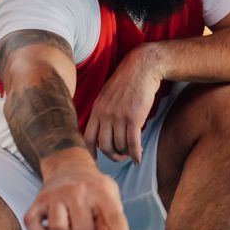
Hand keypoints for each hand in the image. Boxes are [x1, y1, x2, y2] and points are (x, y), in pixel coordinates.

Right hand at [25, 149, 132, 229]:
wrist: (69, 166)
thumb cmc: (93, 187)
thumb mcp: (110, 198)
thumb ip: (111, 220)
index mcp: (102, 191)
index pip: (114, 219)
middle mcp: (77, 191)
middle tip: (86, 225)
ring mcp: (56, 196)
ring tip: (71, 225)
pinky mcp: (38, 202)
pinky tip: (51, 226)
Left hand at [81, 48, 163, 162]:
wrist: (142, 68)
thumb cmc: (126, 81)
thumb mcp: (107, 95)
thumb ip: (102, 112)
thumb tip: (102, 130)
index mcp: (96, 110)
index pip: (88, 138)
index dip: (91, 153)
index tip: (96, 161)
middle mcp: (105, 115)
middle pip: (104, 146)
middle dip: (113, 156)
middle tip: (121, 156)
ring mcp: (119, 117)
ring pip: (120, 146)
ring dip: (127, 153)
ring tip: (132, 152)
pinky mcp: (134, 118)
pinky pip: (132, 143)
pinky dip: (135, 154)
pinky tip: (139, 158)